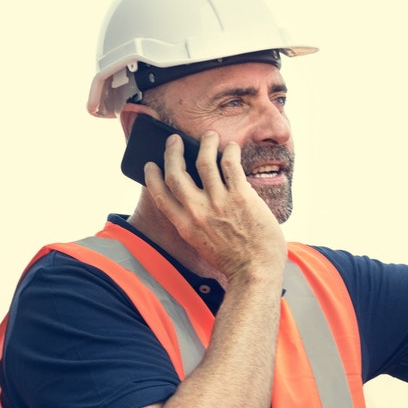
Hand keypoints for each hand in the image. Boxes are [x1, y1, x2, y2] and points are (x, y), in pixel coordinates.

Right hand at [142, 133, 286, 284]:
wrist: (255, 271)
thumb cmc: (233, 261)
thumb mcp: (202, 243)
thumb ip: (195, 222)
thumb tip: (197, 199)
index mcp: (185, 224)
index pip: (160, 194)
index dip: (152, 176)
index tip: (151, 165)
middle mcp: (197, 210)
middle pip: (176, 172)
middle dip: (173, 151)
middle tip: (175, 140)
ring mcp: (219, 202)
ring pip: (204, 160)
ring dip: (205, 143)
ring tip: (209, 135)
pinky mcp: (240, 196)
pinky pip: (230, 164)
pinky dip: (229, 151)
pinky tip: (232, 147)